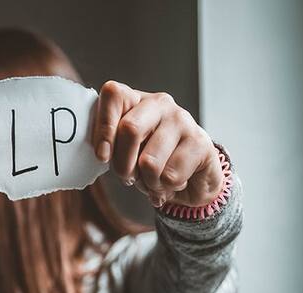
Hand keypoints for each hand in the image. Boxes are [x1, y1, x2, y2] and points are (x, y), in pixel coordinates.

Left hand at [92, 81, 223, 207]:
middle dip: (123, 165)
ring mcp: (182, 119)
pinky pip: (170, 175)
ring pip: (149, 161)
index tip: (102, 156)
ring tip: (154, 181)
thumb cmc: (151, 163)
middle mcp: (159, 103)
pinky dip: (166, 188)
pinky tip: (173, 183)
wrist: (192, 180)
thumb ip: (110, 146)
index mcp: (135, 100)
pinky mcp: (201, 142)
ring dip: (147, 182)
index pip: (113, 94)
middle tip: (128, 178)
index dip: (103, 127)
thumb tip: (102, 152)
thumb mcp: (125, 153)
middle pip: (130, 129)